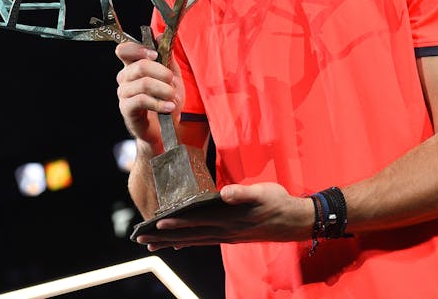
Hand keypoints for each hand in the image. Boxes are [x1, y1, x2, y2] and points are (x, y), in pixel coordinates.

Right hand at [115, 41, 179, 144]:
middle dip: (162, 72)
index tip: (156, 54)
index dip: (138, 48)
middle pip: (139, 65)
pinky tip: (169, 107)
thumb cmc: (167, 101)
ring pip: (144, 83)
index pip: (124, 50)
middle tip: (172, 81)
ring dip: (164, 90)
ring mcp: (124, 94)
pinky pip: (142, 100)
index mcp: (133, 67)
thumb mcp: (173, 77)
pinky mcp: (126, 109)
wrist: (167, 129)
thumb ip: (167, 57)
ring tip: (174, 98)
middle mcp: (125, 78)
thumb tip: (161, 35)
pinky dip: (159, 103)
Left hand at [134, 182, 312, 249]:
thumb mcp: (264, 193)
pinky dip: (189, 242)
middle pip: (190, 234)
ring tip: (152, 243)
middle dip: (165, 235)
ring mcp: (228, 236)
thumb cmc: (278, 202)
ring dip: (172, 241)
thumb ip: (243, 193)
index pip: (197, 220)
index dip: (177, 222)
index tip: (157, 222)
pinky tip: (178, 244)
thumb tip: (225, 194)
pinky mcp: (231, 237)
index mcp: (230, 218)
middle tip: (142, 237)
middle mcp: (225, 231)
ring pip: (195, 240)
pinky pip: (204, 241)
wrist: (295, 221)